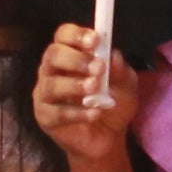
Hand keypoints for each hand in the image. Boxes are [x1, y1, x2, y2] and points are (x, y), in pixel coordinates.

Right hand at [34, 27, 140, 167]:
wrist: (110, 137)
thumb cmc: (114, 103)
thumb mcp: (126, 84)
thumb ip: (120, 70)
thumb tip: (113, 55)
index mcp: (70, 55)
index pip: (63, 36)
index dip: (76, 35)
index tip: (95, 41)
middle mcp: (52, 70)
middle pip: (52, 55)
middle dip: (75, 60)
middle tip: (98, 69)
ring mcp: (45, 94)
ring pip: (51, 85)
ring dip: (74, 85)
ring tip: (95, 90)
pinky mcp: (45, 117)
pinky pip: (55, 113)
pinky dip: (76, 113)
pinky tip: (94, 114)